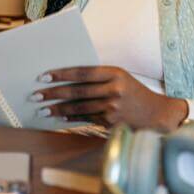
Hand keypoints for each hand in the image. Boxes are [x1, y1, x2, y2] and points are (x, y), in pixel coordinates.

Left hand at [31, 66, 186, 130]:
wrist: (157, 114)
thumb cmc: (134, 93)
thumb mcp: (120, 78)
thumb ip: (98, 77)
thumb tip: (66, 80)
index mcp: (114, 72)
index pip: (82, 72)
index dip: (61, 74)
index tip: (44, 76)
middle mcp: (114, 89)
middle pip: (77, 90)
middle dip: (53, 93)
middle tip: (36, 95)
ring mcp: (113, 106)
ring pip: (79, 107)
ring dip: (58, 109)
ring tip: (43, 109)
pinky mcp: (112, 122)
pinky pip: (87, 119)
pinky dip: (72, 118)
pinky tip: (61, 118)